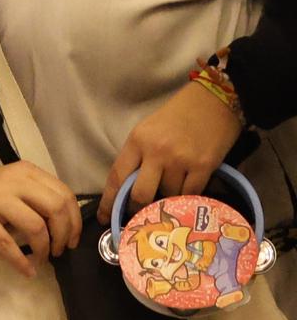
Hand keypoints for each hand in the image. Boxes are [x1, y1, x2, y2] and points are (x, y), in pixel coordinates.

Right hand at [0, 161, 81, 276]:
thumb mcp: (11, 187)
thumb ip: (36, 197)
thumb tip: (67, 224)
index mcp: (24, 171)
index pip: (64, 194)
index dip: (75, 221)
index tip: (73, 240)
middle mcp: (12, 180)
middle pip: (55, 208)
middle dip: (64, 235)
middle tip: (59, 251)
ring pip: (36, 226)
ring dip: (44, 249)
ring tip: (41, 259)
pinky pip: (7, 244)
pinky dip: (21, 261)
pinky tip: (27, 271)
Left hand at [99, 80, 242, 222]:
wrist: (213, 102)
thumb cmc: (177, 116)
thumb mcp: (148, 131)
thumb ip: (138, 156)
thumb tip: (129, 187)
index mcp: (137, 140)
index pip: (117, 176)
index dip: (109, 201)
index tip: (106, 218)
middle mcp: (156, 151)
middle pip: (140, 194)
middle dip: (138, 210)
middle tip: (141, 215)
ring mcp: (181, 160)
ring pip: (168, 196)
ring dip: (167, 201)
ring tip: (171, 195)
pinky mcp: (204, 166)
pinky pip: (190, 194)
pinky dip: (187, 199)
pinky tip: (187, 196)